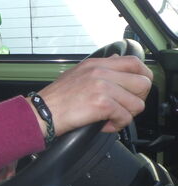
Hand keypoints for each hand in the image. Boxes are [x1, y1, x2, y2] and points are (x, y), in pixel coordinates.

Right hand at [33, 55, 152, 136]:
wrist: (42, 112)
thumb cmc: (57, 98)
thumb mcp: (78, 73)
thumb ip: (100, 68)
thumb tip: (116, 59)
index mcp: (96, 64)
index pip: (135, 62)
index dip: (143, 76)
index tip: (136, 89)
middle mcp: (100, 72)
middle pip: (143, 83)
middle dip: (137, 99)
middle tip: (123, 107)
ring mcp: (102, 86)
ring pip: (137, 103)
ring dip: (126, 115)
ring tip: (110, 118)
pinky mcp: (102, 103)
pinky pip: (125, 117)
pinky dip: (116, 125)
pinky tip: (103, 124)